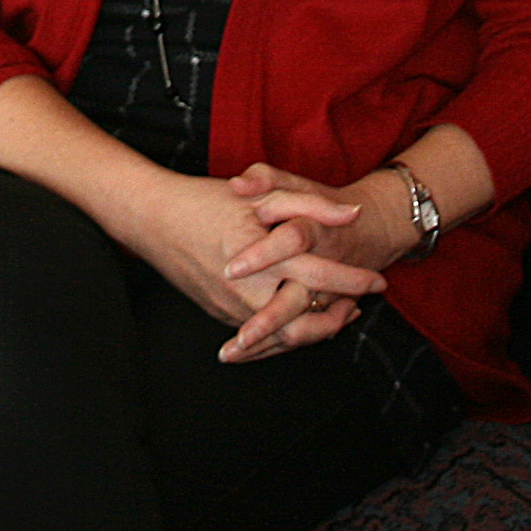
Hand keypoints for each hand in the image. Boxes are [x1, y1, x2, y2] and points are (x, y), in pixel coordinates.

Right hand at [112, 163, 382, 348]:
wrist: (151, 218)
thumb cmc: (206, 201)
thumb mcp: (262, 195)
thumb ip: (310, 204)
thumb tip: (352, 214)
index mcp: (265, 259)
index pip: (321, 277)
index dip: (355, 281)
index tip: (379, 282)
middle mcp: (249, 292)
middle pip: (307, 321)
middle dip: (339, 316)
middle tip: (362, 305)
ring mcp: (232, 309)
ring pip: (285, 335)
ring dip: (316, 328)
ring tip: (339, 316)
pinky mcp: (219, 314)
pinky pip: (261, 336)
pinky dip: (286, 332)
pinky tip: (300, 319)